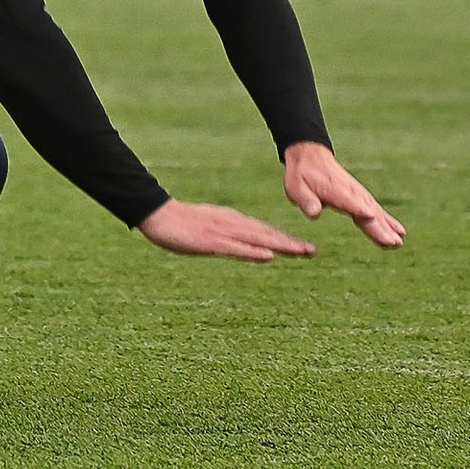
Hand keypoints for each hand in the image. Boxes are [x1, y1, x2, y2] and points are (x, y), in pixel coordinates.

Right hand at [139, 197, 315, 259]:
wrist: (157, 213)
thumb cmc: (180, 222)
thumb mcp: (208, 228)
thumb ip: (227, 236)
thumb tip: (243, 245)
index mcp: (231, 221)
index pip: (263, 232)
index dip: (284, 239)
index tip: (304, 247)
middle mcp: (232, 224)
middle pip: (266, 234)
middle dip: (290, 243)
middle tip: (313, 251)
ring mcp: (222, 232)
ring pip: (257, 240)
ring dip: (280, 245)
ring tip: (300, 251)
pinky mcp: (211, 241)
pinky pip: (236, 248)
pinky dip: (253, 251)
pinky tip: (267, 255)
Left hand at [284, 140, 402, 247]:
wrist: (310, 156)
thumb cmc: (301, 174)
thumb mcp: (295, 186)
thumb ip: (305, 200)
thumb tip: (313, 213)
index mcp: (335, 190)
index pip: (350, 202)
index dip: (360, 210)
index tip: (373, 219)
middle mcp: (351, 192)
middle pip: (368, 211)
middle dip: (381, 227)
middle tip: (394, 243)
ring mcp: (358, 194)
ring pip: (376, 212)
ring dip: (388, 227)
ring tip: (399, 242)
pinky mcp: (360, 198)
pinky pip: (377, 211)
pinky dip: (388, 221)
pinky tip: (399, 232)